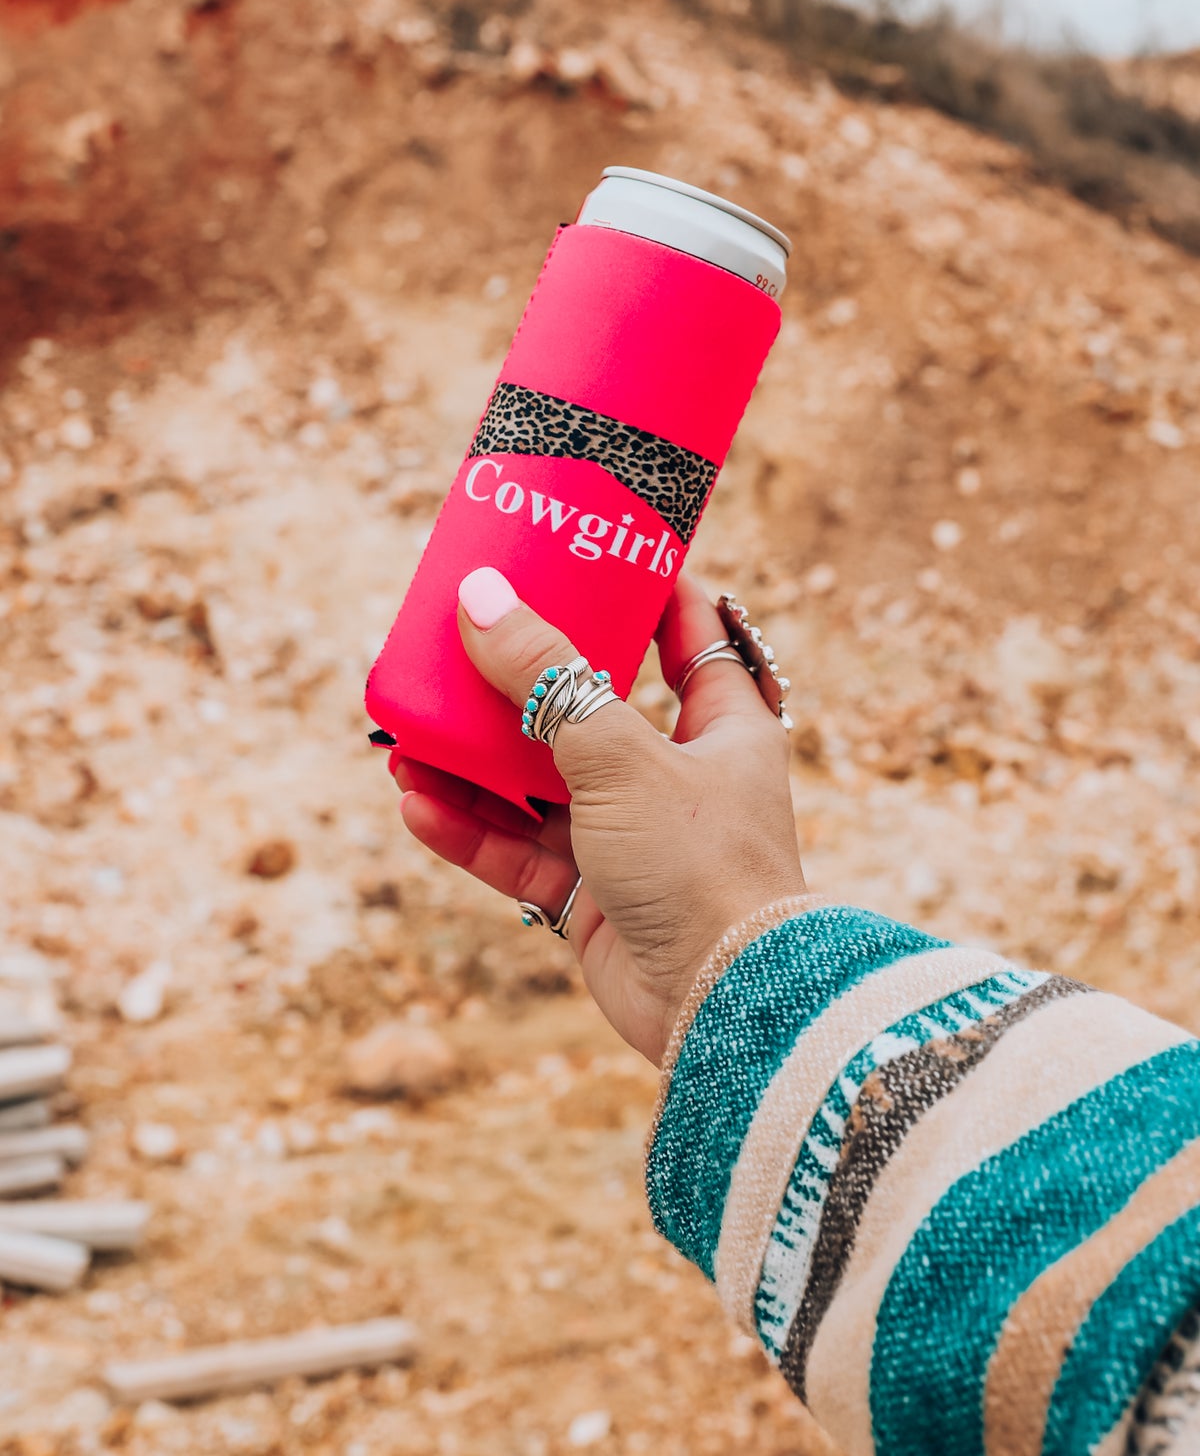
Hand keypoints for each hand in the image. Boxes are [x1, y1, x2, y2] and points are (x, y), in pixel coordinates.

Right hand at [392, 567, 806, 1065]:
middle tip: (456, 644)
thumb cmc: (699, 862)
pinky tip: (415, 803)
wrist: (723, 1007)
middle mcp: (677, 776)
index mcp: (719, 725)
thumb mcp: (619, 752)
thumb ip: (548, 678)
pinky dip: (469, 830)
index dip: (639, 591)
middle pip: (588, 709)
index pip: (684, 636)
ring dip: (473, 763)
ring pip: (539, 786)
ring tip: (405, 736)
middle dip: (518, 684)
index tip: (583, 551)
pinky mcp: (595, 901)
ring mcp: (634, 841)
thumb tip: (480, 597)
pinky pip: (520, 853)